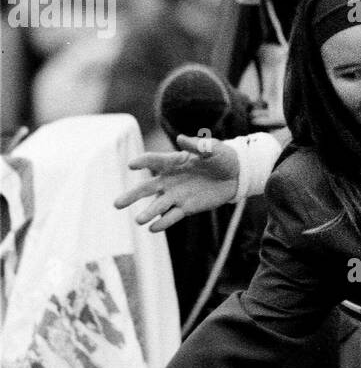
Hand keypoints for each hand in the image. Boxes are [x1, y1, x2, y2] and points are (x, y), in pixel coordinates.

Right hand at [115, 134, 239, 230]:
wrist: (236, 174)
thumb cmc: (222, 157)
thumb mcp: (212, 149)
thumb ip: (197, 146)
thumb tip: (181, 138)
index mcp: (173, 162)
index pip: (153, 161)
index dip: (142, 162)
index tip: (132, 165)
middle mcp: (170, 180)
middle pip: (147, 188)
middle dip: (132, 196)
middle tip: (117, 204)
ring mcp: (177, 195)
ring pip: (158, 205)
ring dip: (148, 213)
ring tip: (138, 220)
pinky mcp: (187, 207)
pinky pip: (172, 216)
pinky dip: (163, 222)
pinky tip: (153, 228)